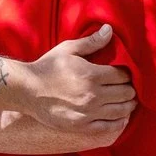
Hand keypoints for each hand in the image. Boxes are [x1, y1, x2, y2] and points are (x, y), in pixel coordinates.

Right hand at [17, 25, 136, 142]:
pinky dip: (119, 122)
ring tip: (129, 101)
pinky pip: (109, 127)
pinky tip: (121, 118)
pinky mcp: (81, 125)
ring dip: (128, 105)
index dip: (126, 74)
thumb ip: (91, 42)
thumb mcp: (67, 49)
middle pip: (125, 93)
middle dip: (129, 89)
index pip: (122, 76)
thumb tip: (109, 29)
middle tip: (128, 87)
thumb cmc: (47, 67)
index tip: (124, 74)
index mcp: (91, 75)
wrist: (26, 90)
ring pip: (121, 111)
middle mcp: (92, 95)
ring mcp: (88, 112)